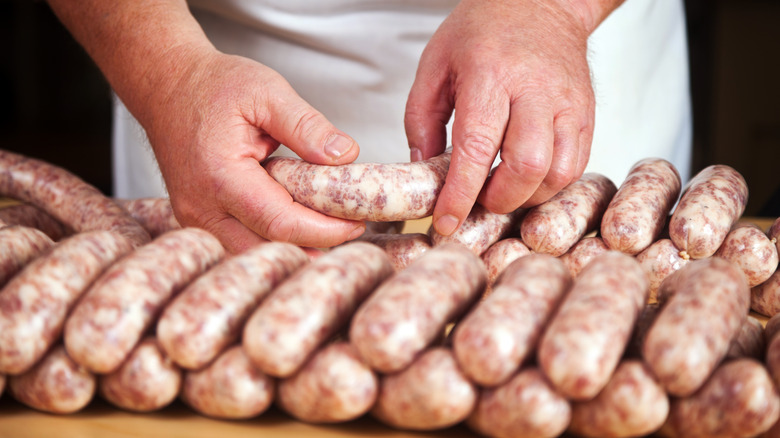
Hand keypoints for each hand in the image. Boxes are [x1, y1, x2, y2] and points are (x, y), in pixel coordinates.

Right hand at [143, 49, 364, 252]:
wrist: (166, 86)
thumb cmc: (213, 86)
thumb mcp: (267, 92)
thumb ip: (307, 126)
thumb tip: (345, 156)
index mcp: (220, 176)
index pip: (281, 223)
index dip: (324, 230)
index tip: (356, 224)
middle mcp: (201, 208)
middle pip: (267, 250)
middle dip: (313, 247)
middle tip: (351, 231)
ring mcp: (195, 219)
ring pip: (251, 256)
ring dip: (293, 249)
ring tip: (330, 229)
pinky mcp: (199, 221)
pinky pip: (239, 244)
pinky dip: (272, 242)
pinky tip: (299, 225)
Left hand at [406, 0, 604, 235]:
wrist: (540, 1)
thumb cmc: (483, 31)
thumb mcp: (435, 64)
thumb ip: (421, 119)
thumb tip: (424, 168)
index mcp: (490, 74)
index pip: (477, 147)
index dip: (461, 194)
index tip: (446, 221)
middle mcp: (535, 89)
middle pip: (526, 167)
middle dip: (499, 200)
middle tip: (479, 199)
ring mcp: (568, 102)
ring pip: (559, 173)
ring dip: (527, 197)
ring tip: (502, 189)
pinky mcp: (587, 113)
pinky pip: (577, 165)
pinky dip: (550, 185)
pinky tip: (526, 178)